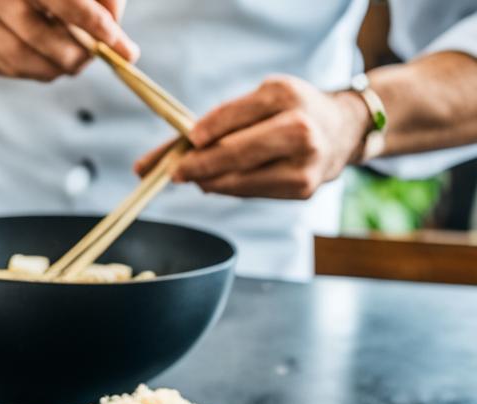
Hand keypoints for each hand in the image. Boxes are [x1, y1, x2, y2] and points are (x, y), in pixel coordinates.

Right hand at [0, 0, 136, 81]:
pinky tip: (40, 57)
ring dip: (57, 66)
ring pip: (25, 60)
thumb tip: (117, 35)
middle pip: (39, 34)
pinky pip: (11, 71)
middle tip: (94, 57)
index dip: (89, 19)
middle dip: (76, 53)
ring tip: (70, 59)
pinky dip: (36, 70)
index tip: (115, 39)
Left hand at [134, 75, 370, 198]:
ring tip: (190, 177)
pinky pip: (252, 192)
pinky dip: (229, 188)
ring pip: (241, 180)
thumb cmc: (291, 110)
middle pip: (237, 153)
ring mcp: (304, 164)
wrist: (343, 131)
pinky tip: (215, 182)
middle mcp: (300, 130)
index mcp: (285, 96)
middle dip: (199, 165)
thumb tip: (177, 148)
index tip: (187, 141)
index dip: (207, 130)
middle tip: (173, 173)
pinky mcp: (302, 190)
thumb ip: (225, 117)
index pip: (235, 115)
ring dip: (208, 181)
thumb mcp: (264, 97)